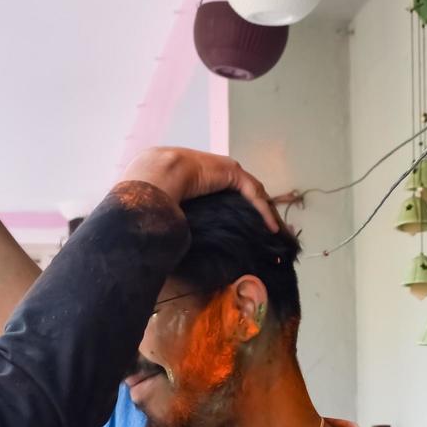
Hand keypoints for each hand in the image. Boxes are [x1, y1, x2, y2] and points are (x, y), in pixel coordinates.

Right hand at [119, 147, 281, 232]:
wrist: (156, 176)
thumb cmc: (154, 196)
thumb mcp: (167, 212)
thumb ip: (175, 224)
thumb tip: (172, 256)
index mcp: (199, 180)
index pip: (226, 197)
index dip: (239, 214)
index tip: (247, 234)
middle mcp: (214, 173)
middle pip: (243, 196)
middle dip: (258, 215)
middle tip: (268, 235)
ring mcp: (224, 170)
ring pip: (252, 194)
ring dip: (264, 214)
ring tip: (273, 234)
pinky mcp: (232, 172)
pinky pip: (253, 193)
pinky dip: (262, 211)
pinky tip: (270, 227)